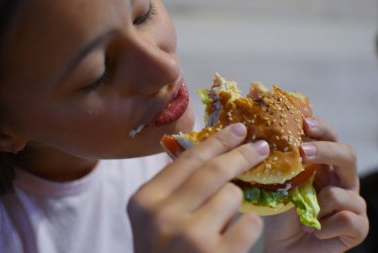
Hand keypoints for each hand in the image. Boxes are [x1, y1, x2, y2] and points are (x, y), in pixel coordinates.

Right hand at [127, 123, 269, 252]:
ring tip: (224, 220)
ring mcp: (190, 237)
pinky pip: (249, 223)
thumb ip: (175, 186)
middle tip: (259, 147)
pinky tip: (232, 241)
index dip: (217, 140)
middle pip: (214, 170)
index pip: (188, 159)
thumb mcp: (155, 218)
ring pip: (233, 195)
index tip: (238, 129)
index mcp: (144, 200)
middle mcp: (162, 215)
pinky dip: (246, 228)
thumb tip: (211, 149)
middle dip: (241, 155)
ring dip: (236, 204)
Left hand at [263, 117, 367, 252]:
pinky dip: (325, 227)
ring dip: (318, 205)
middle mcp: (340, 180)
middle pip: (346, 154)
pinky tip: (315, 231)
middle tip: (304, 152)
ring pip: (344, 192)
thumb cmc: (279, 213)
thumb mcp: (273, 183)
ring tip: (304, 216)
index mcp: (322, 165)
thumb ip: (275, 163)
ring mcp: (352, 203)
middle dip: (326, 151)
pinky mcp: (357, 226)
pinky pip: (348, 219)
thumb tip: (261, 139)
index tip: (305, 122)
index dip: (321, 128)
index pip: (329, 138)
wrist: (283, 247)